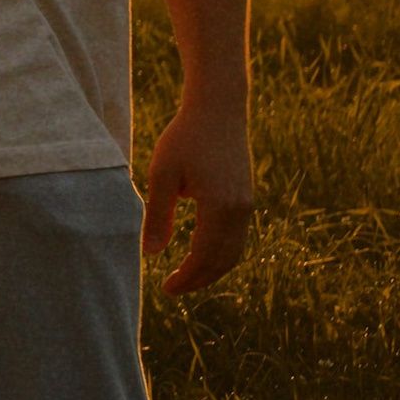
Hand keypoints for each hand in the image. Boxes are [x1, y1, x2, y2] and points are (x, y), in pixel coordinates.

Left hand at [141, 93, 253, 295]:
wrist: (218, 109)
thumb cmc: (185, 137)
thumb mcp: (162, 174)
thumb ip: (157, 215)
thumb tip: (152, 254)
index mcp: (219, 207)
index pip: (204, 257)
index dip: (186, 278)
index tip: (167, 290)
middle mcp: (239, 210)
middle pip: (223, 261)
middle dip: (199, 279)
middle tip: (173, 289)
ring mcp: (247, 205)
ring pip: (234, 252)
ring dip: (212, 269)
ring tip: (186, 276)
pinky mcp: (246, 198)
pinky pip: (237, 238)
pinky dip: (221, 253)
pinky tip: (200, 253)